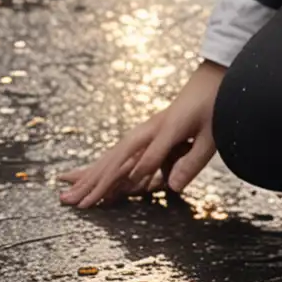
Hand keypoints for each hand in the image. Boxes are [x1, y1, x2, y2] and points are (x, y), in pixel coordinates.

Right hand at [56, 62, 225, 208]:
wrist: (211, 81)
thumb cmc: (215, 106)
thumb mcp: (212, 134)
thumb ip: (193, 161)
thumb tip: (172, 187)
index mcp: (167, 129)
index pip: (146, 159)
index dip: (132, 178)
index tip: (114, 196)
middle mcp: (149, 131)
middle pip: (116, 158)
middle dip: (93, 181)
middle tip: (69, 201)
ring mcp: (144, 132)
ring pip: (110, 157)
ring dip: (88, 176)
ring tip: (66, 192)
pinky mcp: (145, 135)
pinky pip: (117, 155)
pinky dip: (100, 168)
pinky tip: (86, 177)